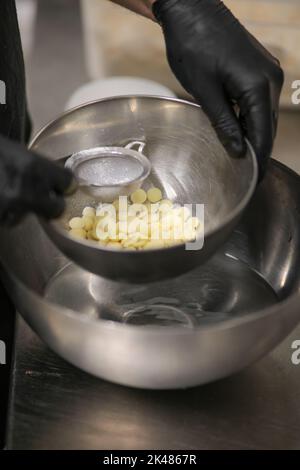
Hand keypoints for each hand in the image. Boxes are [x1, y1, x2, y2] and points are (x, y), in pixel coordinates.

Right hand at [0, 135, 71, 224]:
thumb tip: (57, 182)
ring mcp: (11, 207)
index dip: (64, 184)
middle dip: (50, 204)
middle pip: (56, 208)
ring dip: (20, 208)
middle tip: (41, 197)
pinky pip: (8, 219)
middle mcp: (26, 189)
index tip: (62, 186)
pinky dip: (3, 212)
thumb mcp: (16, 151)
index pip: (67, 182)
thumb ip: (37, 167)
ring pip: (27, 216)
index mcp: (33, 166)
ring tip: (4, 191)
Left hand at [153, 0, 283, 174]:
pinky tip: (238, 131)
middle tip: (246, 174)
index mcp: (259, 86)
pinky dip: (250, 118)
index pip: (264, 134)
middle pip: (268, 126)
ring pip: (264, 115)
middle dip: (258, 151)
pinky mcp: (259, 68)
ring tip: (241, 158)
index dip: (259, 160)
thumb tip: (239, 152)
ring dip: (253, 135)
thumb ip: (224, 124)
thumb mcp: (205, 92)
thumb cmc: (193, 47)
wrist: (191, 11)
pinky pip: (259, 101)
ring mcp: (267, 72)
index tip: (255, 180)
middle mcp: (271, 79)